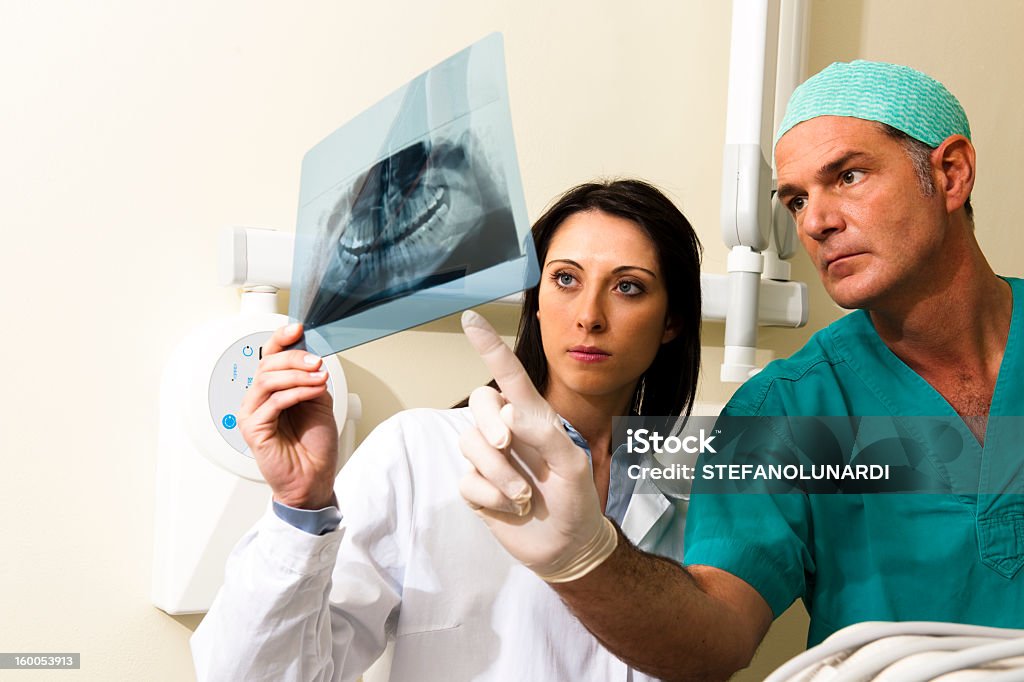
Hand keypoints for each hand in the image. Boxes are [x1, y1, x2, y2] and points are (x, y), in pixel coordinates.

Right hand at [238, 323, 338, 508]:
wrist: (314, 479)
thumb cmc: (313, 446)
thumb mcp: (318, 402)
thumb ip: (311, 379)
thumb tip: (311, 357)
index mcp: (272, 391)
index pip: (270, 357)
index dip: (280, 339)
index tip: (297, 328)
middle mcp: (258, 400)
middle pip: (268, 365)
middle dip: (295, 358)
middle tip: (317, 362)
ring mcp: (253, 414)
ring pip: (268, 380)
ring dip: (297, 374)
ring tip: (318, 378)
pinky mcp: (253, 429)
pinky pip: (273, 402)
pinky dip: (296, 392)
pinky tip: (312, 391)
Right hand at [458, 310, 617, 581]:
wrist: (568, 547)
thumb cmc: (577, 500)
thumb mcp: (573, 464)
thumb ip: (545, 434)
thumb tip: (508, 414)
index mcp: (533, 417)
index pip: (509, 374)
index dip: (490, 346)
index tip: (471, 319)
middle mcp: (506, 432)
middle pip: (479, 404)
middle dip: (489, 423)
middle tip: (506, 445)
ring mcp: (489, 460)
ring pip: (470, 445)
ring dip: (500, 473)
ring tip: (525, 495)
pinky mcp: (476, 488)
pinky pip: (467, 480)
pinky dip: (492, 496)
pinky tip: (511, 508)